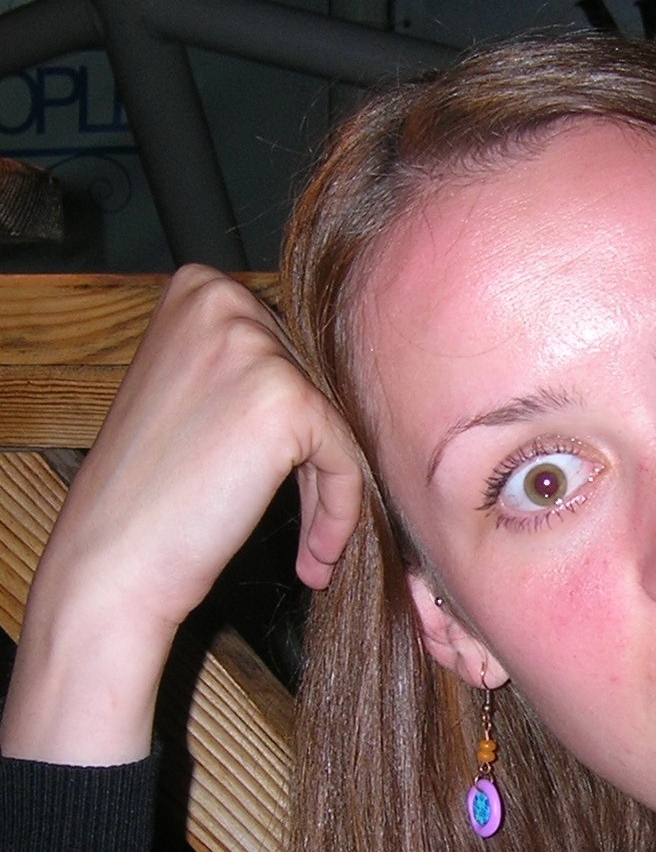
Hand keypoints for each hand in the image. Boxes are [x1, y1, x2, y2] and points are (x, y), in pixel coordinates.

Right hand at [0, 266, 364, 764]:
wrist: (112, 562)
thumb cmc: (147, 495)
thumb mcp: (190, 396)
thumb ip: (246, 372)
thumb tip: (331, 382)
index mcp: (197, 289)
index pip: (287, 353)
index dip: (297, 430)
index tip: (290, 489)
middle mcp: (224, 301)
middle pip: (315, 387)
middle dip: (316, 464)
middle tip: (310, 532)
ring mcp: (254, 346)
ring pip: (335, 425)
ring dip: (330, 497)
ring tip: (312, 553)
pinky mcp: (288, 401)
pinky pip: (347, 461)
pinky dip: (341, 515)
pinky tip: (313, 560)